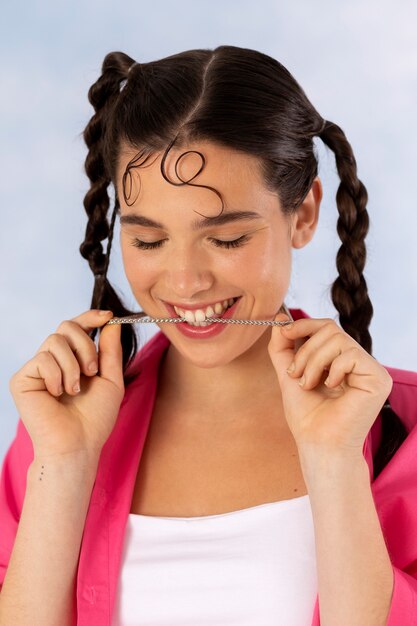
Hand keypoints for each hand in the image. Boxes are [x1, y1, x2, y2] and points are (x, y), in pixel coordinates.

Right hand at [9, 309, 124, 460]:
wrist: (78, 444)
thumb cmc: (95, 418)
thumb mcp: (111, 379)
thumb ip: (111, 350)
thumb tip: (111, 321)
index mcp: (73, 359)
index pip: (77, 327)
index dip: (90, 316)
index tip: (108, 315)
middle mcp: (53, 360)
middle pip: (66, 326)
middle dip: (85, 345)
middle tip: (92, 371)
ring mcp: (37, 369)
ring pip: (55, 340)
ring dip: (73, 365)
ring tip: (75, 389)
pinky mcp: (22, 378)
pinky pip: (42, 358)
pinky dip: (57, 375)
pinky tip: (57, 394)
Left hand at [267, 313, 392, 455]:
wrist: (317, 443)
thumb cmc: (306, 416)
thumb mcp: (289, 373)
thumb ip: (282, 346)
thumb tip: (280, 317)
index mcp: (340, 360)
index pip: (326, 327)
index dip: (303, 324)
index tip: (283, 332)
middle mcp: (358, 362)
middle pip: (329, 329)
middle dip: (304, 350)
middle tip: (296, 374)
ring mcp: (370, 369)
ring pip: (337, 339)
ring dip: (313, 362)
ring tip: (308, 384)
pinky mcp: (378, 378)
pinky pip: (350, 354)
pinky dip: (332, 370)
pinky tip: (330, 388)